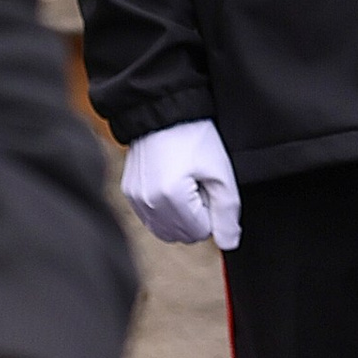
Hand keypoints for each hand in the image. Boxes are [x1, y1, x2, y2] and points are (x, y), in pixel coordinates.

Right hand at [121, 116, 240, 250]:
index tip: (209, 184)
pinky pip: (151, 219)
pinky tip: (171, 183)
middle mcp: (147, 202)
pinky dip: (165, 209)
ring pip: (166, 230)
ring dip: (181, 215)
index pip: (201, 232)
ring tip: (185, 182)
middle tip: (198, 183)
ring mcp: (134, 199)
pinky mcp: (129, 193)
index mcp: (170, 197)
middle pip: (182, 235)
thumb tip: (229, 244)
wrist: (165, 114)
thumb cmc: (196, 139)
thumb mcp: (221, 174)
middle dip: (196, 215)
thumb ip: (228, 212)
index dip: (212, 210)